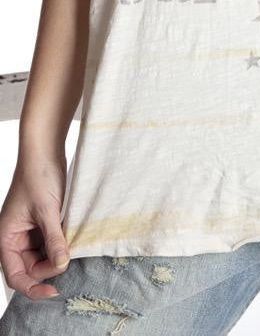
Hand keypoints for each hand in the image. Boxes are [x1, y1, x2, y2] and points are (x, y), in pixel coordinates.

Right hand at [0, 154, 70, 299]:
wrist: (46, 151)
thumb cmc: (38, 176)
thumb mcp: (47, 211)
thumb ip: (54, 240)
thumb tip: (62, 266)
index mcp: (6, 237)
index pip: (16, 275)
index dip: (33, 287)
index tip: (54, 291)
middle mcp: (15, 238)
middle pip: (31, 268)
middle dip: (49, 268)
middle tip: (68, 259)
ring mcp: (29, 231)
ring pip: (43, 257)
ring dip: (56, 256)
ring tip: (70, 247)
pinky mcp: (42, 223)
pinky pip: (50, 243)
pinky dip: (60, 245)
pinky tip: (71, 240)